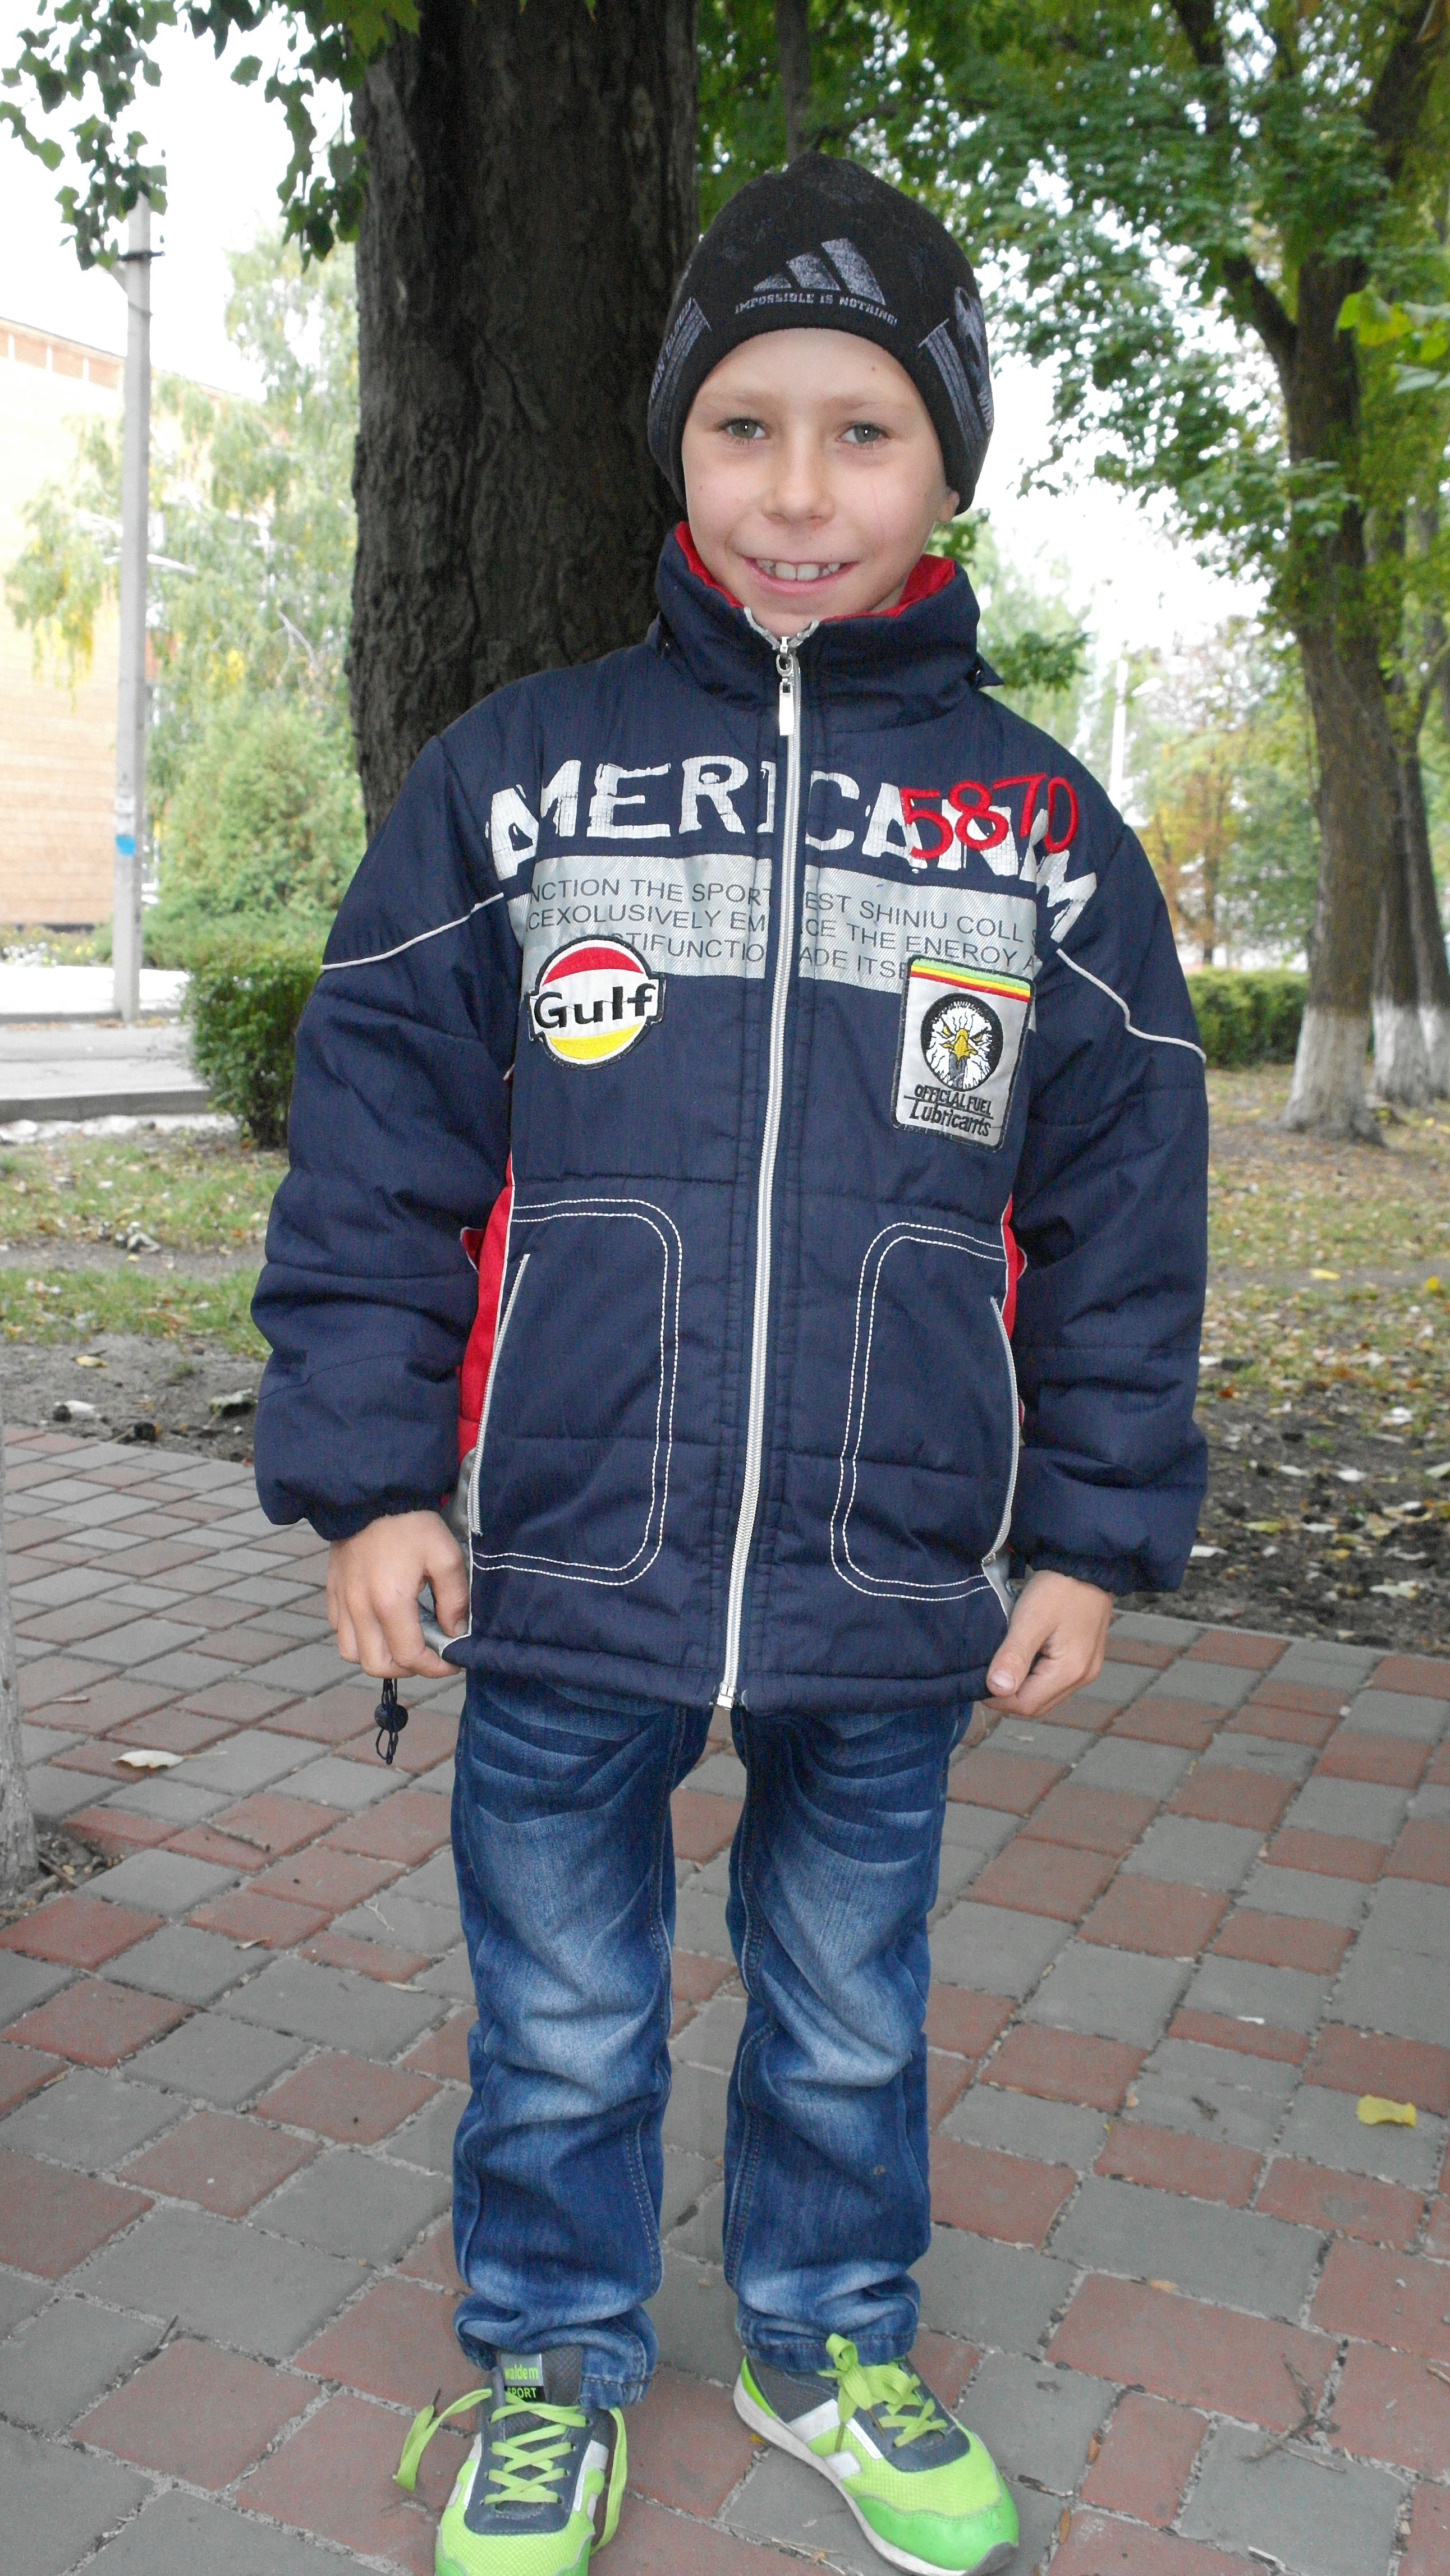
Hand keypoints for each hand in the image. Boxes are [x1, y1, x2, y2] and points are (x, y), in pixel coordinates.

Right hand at [327, 1511, 468, 1679]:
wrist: (372, 1494)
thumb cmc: (410, 1523)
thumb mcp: (445, 1555)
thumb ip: (454, 1598)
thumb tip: (454, 1632)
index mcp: (389, 1601)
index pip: (409, 1656)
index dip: (435, 1667)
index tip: (451, 1660)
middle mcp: (360, 1608)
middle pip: (377, 1665)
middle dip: (407, 1669)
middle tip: (427, 1654)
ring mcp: (343, 1601)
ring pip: (353, 1654)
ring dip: (379, 1656)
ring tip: (402, 1641)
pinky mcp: (333, 1592)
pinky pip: (341, 1632)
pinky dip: (360, 1638)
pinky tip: (380, 1623)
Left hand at [984, 1570, 1111, 1718]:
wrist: (1087, 1565)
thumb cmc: (1060, 1588)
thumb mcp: (1031, 1619)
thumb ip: (1014, 1656)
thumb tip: (996, 1689)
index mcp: (1070, 1671)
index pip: (1026, 1705)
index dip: (998, 1699)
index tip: (978, 1680)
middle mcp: (1082, 1677)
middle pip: (1036, 1705)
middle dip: (1008, 1695)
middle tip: (987, 1671)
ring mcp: (1085, 1670)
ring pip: (1045, 1695)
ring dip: (1021, 1686)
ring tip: (1003, 1663)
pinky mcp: (1084, 1660)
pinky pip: (1054, 1681)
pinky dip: (1034, 1676)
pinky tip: (1022, 1657)